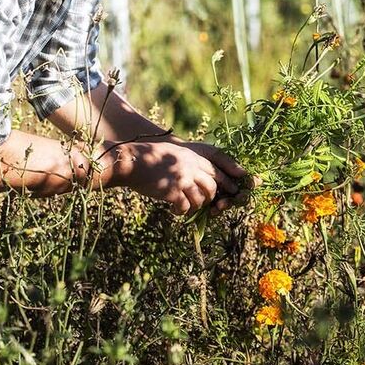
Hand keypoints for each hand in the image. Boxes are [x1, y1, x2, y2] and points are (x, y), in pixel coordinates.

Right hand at [101, 135, 249, 215]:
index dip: (226, 180)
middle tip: (211, 206)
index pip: (215, 169)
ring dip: (196, 206)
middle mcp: (190, 166)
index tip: (233, 189)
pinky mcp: (173, 191)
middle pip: (212, 185)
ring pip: (201, 199)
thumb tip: (199, 175)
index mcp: (191, 155)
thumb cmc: (148, 158)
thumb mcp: (172, 153)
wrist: (131, 162)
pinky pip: (185, 207)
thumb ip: (187, 161)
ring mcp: (182, 178)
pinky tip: (175, 210)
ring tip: (186, 206)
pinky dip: (182, 211)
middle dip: (213, 198)